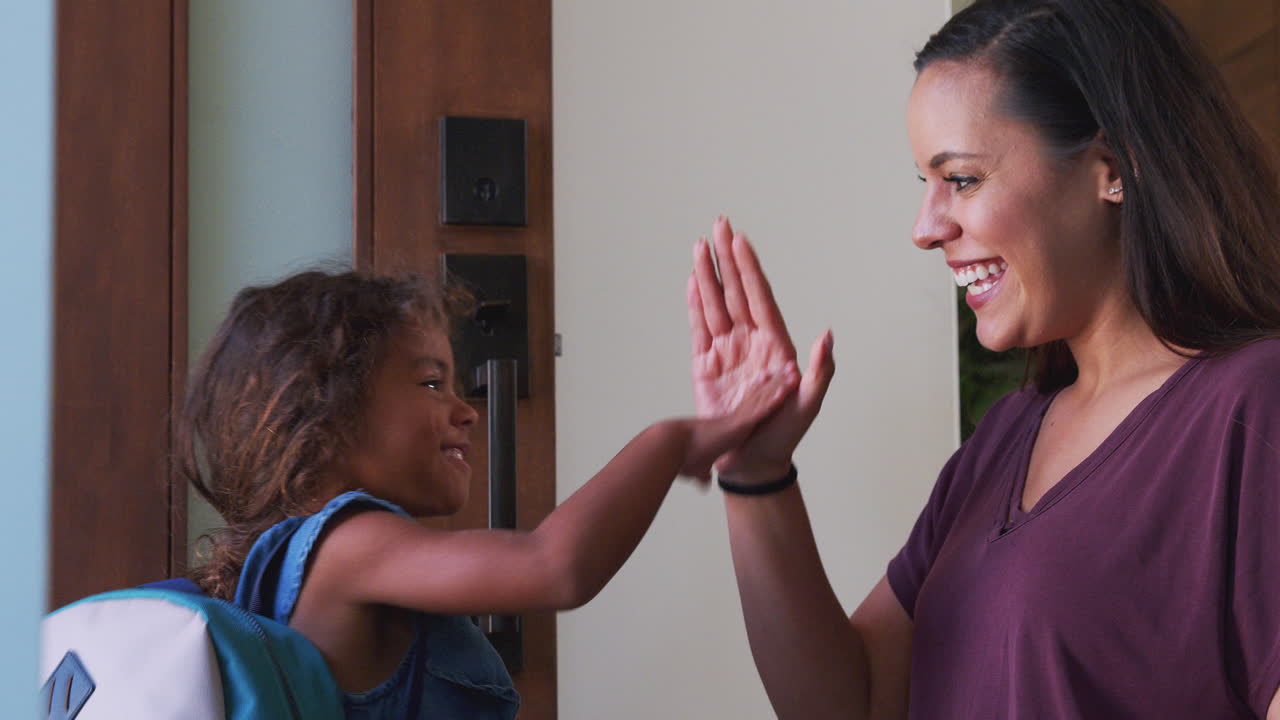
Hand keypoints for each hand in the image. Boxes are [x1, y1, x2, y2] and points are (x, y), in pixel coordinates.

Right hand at [678, 364, 798, 480]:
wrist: (673, 449)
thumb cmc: (682, 458)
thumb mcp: (697, 468)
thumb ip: (702, 473)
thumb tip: (703, 484)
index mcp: (730, 429)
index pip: (751, 410)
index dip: (764, 398)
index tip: (774, 388)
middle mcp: (736, 421)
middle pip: (760, 398)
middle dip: (776, 384)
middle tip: (790, 370)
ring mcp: (739, 420)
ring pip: (764, 398)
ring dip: (780, 386)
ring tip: (793, 371)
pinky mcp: (739, 425)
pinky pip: (761, 410)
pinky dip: (774, 400)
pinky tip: (787, 391)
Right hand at [688, 216, 834, 483]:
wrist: (753, 463)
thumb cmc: (783, 435)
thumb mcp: (809, 405)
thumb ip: (820, 372)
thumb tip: (828, 336)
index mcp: (775, 345)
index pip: (760, 297)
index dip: (749, 269)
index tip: (741, 241)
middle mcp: (751, 341)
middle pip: (736, 290)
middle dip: (727, 257)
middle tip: (720, 224)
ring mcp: (728, 351)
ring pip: (715, 303)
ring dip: (708, 274)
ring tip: (700, 245)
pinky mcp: (707, 365)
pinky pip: (700, 327)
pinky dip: (695, 303)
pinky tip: (693, 281)